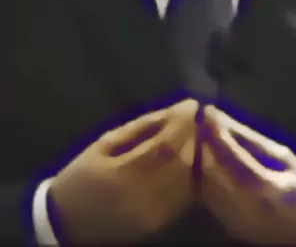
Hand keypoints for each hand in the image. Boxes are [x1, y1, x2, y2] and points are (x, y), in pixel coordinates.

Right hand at [49, 99, 197, 242]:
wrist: (66, 222)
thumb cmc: (82, 176)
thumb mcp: (105, 143)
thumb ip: (141, 126)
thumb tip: (174, 111)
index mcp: (124, 174)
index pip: (167, 144)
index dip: (183, 122)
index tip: (191, 104)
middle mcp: (144, 198)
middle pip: (183, 162)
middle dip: (193, 135)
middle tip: (194, 117)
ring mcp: (154, 215)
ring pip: (189, 179)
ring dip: (195, 153)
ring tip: (192, 134)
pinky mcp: (159, 225)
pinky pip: (185, 196)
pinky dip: (190, 174)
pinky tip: (187, 159)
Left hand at [200, 106, 295, 243]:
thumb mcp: (287, 160)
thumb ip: (254, 142)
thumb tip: (226, 122)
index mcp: (266, 191)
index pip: (232, 158)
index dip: (217, 133)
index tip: (208, 111)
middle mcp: (246, 211)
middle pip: (213, 173)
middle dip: (205, 144)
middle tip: (202, 121)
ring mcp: (236, 223)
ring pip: (207, 186)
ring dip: (204, 159)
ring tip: (205, 135)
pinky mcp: (232, 227)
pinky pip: (211, 198)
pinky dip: (208, 177)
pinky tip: (211, 160)